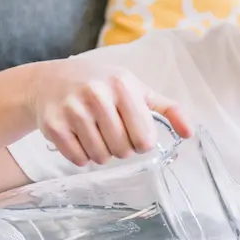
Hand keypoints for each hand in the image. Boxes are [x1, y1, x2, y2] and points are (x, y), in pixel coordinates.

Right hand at [26, 55, 191, 166]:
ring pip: (100, 157)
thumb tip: (189, 134)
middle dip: (121, 149)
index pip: (144, 139)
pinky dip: (82, 156)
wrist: (50, 80)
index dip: (141, 142)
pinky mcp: (53, 125)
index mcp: (122, 85)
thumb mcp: (136, 89)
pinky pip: (78, 159)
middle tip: (113, 135)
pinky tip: (79, 139)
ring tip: (96, 136)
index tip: (133, 133)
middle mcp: (96, 95)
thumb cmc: (101, 85)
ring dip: (102, 154)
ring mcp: (72, 110)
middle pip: (123, 150)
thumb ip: (167, 109)